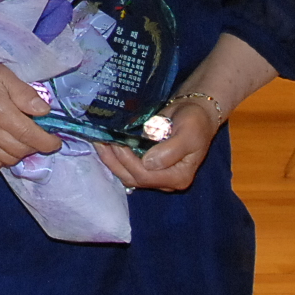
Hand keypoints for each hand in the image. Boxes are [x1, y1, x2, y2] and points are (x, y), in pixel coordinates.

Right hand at [0, 64, 61, 169]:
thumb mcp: (4, 73)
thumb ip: (26, 93)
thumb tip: (45, 113)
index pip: (29, 135)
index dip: (48, 141)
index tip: (55, 140)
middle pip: (21, 150)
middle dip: (35, 146)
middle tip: (38, 134)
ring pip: (8, 160)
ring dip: (20, 152)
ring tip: (21, 138)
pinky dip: (3, 157)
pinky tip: (4, 143)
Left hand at [96, 101, 214, 191]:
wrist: (195, 113)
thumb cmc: (195, 121)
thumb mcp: (188, 133)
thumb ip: (171, 150)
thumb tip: (148, 162)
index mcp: (179, 176)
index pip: (146, 176)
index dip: (128, 161)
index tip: (117, 142)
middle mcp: (166, 181)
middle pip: (133, 178)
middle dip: (114, 160)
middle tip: (102, 140)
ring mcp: (156, 175)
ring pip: (127, 175)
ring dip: (110, 160)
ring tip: (98, 142)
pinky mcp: (147, 166)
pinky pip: (127, 167)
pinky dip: (114, 157)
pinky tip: (104, 144)